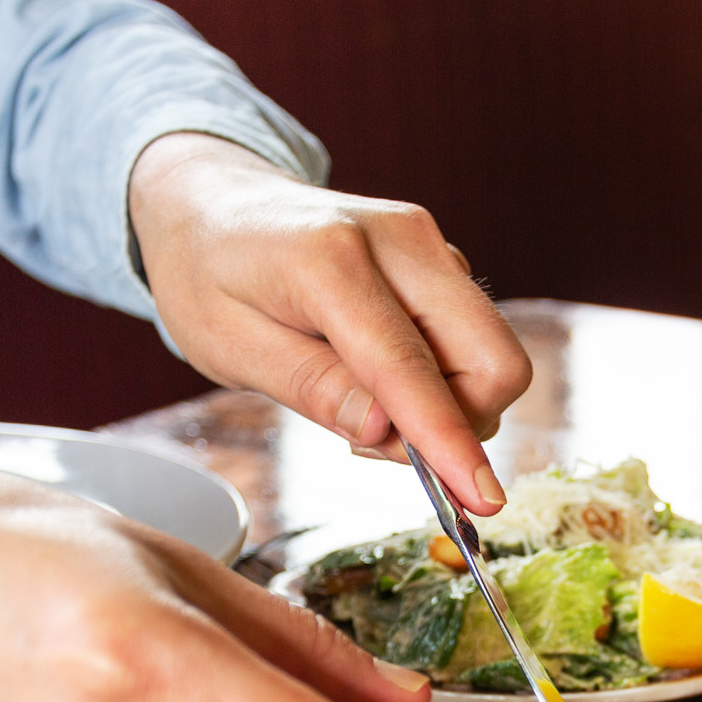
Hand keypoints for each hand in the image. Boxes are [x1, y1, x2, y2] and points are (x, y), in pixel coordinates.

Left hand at [127, 133, 530, 514]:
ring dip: (445, 406)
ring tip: (362, 403)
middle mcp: (402, 241)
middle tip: (380, 440)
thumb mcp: (228, 345)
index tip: (481, 501)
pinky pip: (472, 344)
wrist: (212, 201)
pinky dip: (440, 381)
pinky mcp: (442, 263)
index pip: (410, 366)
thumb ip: (311, 387)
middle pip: (492, 359)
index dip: (448, 440)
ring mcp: (430, 247)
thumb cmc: (208, 274)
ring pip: (491, 357)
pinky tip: (378, 375)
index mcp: (332, 259)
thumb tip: (384, 433)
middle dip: (460, 424)